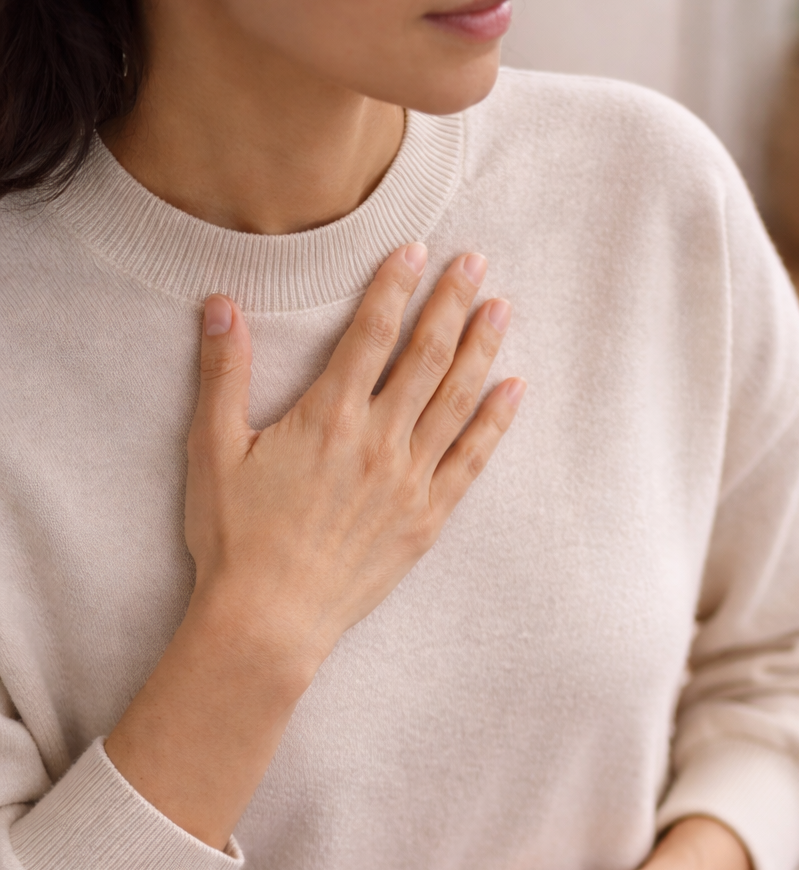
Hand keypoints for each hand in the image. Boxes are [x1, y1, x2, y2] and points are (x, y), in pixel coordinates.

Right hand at [107, 245, 523, 846]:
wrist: (270, 619)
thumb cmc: (235, 540)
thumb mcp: (213, 451)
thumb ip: (223, 374)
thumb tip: (220, 304)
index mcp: (328, 415)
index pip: (372, 333)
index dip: (396, 286)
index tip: (417, 250)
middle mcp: (379, 440)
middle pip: (427, 355)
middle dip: (452, 302)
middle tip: (476, 261)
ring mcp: (409, 480)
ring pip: (457, 399)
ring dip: (482, 349)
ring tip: (501, 308)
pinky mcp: (427, 518)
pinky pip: (471, 459)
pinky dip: (495, 421)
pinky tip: (514, 390)